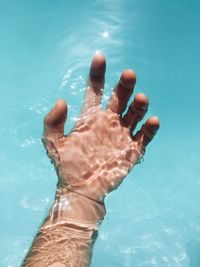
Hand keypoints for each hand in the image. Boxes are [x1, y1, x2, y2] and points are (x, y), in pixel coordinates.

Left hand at [42, 53, 159, 202]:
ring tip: (140, 98)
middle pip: (120, 97)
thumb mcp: (53, 142)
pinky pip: (145, 136)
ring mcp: (121, 134)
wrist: (80, 189)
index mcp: (91, 116)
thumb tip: (61, 100)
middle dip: (124, 85)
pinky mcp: (132, 149)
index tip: (100, 57)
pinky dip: (150, 128)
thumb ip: (52, 121)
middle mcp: (108, 121)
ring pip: (135, 114)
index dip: (97, 73)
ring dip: (139, 105)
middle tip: (128, 75)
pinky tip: (152, 121)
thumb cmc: (67, 166)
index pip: (95, 90)